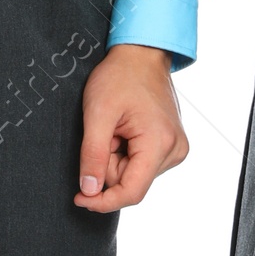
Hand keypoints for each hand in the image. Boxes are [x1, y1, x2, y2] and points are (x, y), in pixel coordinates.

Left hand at [75, 43, 188, 212]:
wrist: (141, 55)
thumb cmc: (119, 77)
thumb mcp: (97, 114)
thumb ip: (92, 155)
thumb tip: (90, 191)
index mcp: (160, 144)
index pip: (132, 192)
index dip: (102, 201)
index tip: (79, 198)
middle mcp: (175, 150)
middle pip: (130, 182)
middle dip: (107, 164)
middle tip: (103, 133)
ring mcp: (176, 148)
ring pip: (133, 174)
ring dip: (115, 157)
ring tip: (116, 127)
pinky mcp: (171, 145)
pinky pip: (140, 163)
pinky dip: (125, 152)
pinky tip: (125, 130)